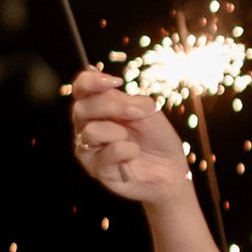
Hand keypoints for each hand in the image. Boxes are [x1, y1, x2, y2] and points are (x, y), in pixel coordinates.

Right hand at [69, 70, 192, 200]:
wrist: (170, 169)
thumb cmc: (156, 138)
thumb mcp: (146, 111)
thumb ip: (126, 99)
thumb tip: (109, 88)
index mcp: (97, 108)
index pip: (82, 89)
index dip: (92, 81)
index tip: (116, 82)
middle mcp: (87, 126)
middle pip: (81, 108)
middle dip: (112, 107)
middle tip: (137, 113)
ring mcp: (89, 149)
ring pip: (91, 131)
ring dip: (120, 132)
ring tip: (134, 141)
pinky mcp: (96, 170)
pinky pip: (107, 153)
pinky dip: (126, 150)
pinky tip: (134, 154)